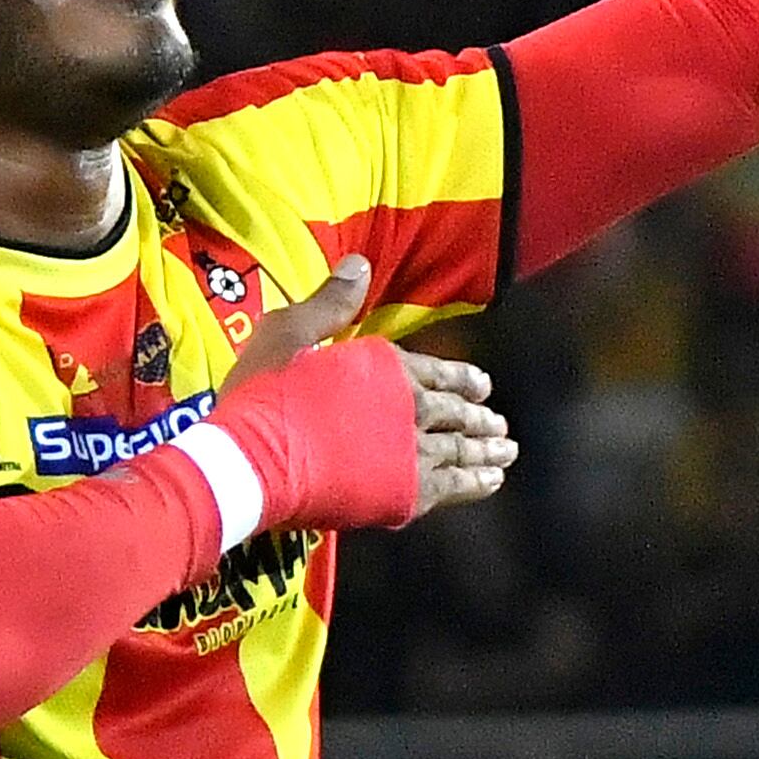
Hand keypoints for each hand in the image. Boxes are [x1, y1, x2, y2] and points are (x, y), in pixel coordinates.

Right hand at [212, 256, 510, 532]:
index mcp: (387, 367)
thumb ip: (331, 302)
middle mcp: (410, 408)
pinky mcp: (402, 495)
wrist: (254, 461)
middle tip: (500, 427)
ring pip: (460, 452)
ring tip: (504, 455)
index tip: (485, 388)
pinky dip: (472, 486)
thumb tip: (361, 264)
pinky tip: (486, 485)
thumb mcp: (288, 332)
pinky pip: (448, 489)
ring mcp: (410, 454)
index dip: (463, 380)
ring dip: (485, 454)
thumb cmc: (265, 395)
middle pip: (456, 415)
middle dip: (481, 420)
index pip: (439, 372)